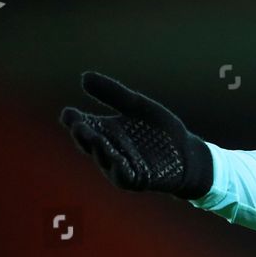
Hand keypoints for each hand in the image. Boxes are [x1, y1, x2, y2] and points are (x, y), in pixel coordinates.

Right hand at [60, 72, 212, 199]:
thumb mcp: (138, 107)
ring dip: (99, 150)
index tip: (68, 113)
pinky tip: (118, 159)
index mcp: (105, 130)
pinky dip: (120, 168)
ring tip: (95, 138)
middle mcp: (108, 149)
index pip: (83, 124)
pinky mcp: (137, 180)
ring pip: (105, 159)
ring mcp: (120, 166)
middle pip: (90, 143)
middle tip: (77, 125)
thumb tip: (84, 76)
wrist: (187, 153)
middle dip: (83, 134)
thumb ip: (114, 94)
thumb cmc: (159, 131)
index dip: (73, 120)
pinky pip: (124, 176)